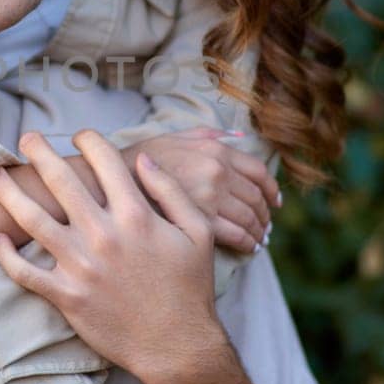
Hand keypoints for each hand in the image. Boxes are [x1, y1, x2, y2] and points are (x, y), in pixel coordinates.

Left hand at [0, 130, 228, 383]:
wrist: (177, 346)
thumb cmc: (190, 289)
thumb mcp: (198, 233)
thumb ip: (171, 192)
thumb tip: (143, 159)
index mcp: (136, 215)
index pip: (105, 160)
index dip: (88, 140)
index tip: (79, 137)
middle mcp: (103, 234)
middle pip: (60, 180)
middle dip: (39, 152)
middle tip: (26, 138)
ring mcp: (80, 265)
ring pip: (31, 220)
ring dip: (7, 193)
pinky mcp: (66, 295)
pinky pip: (25, 272)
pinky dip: (6, 255)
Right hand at [128, 128, 279, 252]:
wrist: (108, 185)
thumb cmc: (138, 162)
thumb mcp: (172, 138)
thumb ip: (207, 136)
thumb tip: (239, 136)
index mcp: (214, 151)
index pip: (258, 171)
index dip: (271, 188)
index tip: (274, 200)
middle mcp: (217, 173)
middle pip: (256, 197)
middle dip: (266, 213)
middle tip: (268, 224)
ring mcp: (210, 199)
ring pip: (249, 218)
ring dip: (259, 230)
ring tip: (260, 239)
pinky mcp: (201, 224)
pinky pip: (237, 235)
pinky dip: (248, 243)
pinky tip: (249, 248)